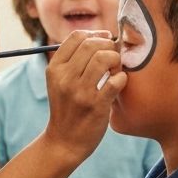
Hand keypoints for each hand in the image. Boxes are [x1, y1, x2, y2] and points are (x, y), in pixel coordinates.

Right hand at [44, 33, 124, 163]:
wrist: (64, 142)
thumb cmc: (67, 108)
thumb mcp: (59, 82)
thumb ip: (73, 61)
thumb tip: (100, 38)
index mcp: (55, 69)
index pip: (77, 37)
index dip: (95, 35)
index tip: (105, 41)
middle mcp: (65, 78)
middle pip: (92, 45)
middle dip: (108, 46)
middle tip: (114, 56)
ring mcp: (80, 92)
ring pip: (104, 59)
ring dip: (116, 60)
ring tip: (116, 69)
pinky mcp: (96, 106)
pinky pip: (116, 80)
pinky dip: (122, 78)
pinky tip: (119, 84)